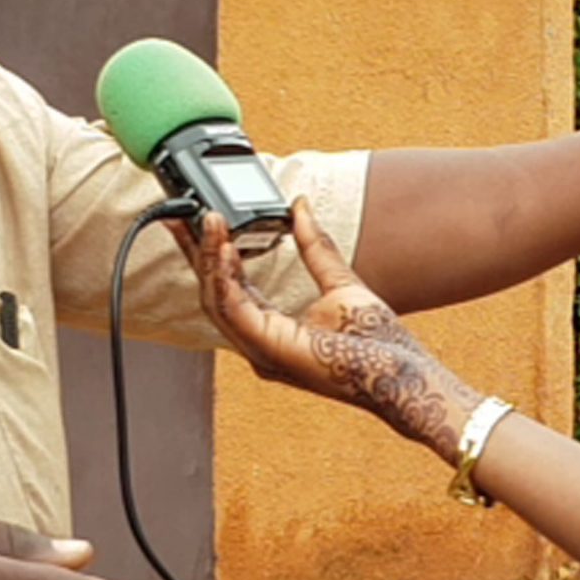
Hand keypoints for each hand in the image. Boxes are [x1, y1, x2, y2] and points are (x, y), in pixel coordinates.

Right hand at [174, 201, 482, 461]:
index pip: (228, 287)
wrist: (398, 371)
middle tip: (181, 217)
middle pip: (211, 292)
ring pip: (215, 299)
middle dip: (195, 253)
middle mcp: (256, 342)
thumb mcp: (338, 279)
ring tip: (209, 221)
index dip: (210, 253)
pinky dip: (224, 277)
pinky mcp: (267, 348)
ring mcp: (258, 349)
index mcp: (269, 327)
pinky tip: (224, 248)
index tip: (202, 220)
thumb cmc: (376, 340)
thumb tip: (300, 208)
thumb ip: (315, 245)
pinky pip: (233, 309)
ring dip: (207, 258)